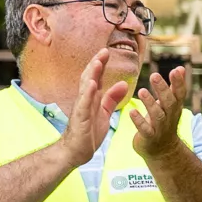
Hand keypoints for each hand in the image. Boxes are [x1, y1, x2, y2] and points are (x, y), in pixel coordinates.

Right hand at [62, 48, 134, 162]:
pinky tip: (92, 85)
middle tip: (104, 50)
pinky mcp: (80, 118)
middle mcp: (85, 99)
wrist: (78, 151)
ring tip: (98, 62)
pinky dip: (88, 94)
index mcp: (92, 97)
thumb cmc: (90, 131)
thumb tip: (123, 83)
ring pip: (85, 88)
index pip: (96, 77)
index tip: (107, 51)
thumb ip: (112, 97)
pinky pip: (84, 104)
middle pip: (89, 77)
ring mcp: (81, 108)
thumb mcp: (105, 112)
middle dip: (96, 63)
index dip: (101, 64)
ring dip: (91, 74)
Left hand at [128, 66, 195, 160]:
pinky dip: (139, 121)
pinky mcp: (150, 137)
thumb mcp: (171, 104)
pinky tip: (132, 111)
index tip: (176, 70)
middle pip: (169, 102)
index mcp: (175, 107)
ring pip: (157, 115)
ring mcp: (160, 127)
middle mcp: (170, 116)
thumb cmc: (164, 121)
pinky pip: (145, 129)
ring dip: (150, 103)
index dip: (179, 82)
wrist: (163, 150)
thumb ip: (175, 87)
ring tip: (142, 91)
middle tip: (154, 75)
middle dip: (162, 89)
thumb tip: (181, 68)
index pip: (180, 93)